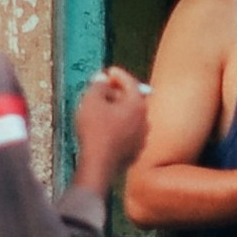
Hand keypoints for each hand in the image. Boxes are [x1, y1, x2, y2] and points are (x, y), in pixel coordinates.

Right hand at [65, 65, 151, 198]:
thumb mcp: (91, 101)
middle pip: (133, 100)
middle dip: (118, 93)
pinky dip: (119, 127)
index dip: (118, 75)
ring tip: (103, 110)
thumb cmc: (94, 129)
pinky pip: (128, 133)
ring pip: (131, 118)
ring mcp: (142, 138)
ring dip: (119, 111)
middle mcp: (145, 120)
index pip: (130, 82)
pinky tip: (106, 129)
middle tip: (104, 89)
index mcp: (137, 104)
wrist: (98, 164)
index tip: (109, 71)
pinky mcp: (135, 152)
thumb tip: (102, 79)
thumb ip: (98, 86)